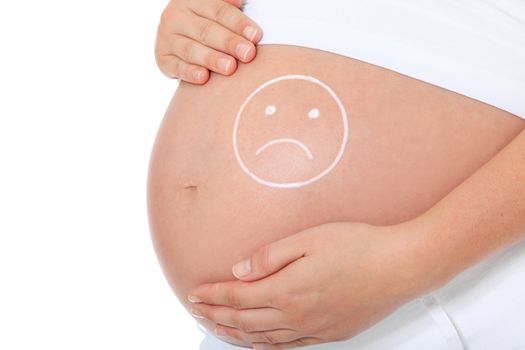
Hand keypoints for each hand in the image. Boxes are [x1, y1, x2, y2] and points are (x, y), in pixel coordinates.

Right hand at [155, 0, 260, 83]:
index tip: (255, 35)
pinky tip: (203, 77)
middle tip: (248, 54)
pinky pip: (176, 66)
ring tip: (230, 67)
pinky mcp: (162, 58)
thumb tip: (242, 3)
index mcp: (193, 0)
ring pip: (190, 49)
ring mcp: (166, 37)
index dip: (238, 23)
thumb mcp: (217, 12)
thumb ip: (228, 8)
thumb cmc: (210, 24)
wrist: (181, 37)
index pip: (218, 10)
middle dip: (229, 42)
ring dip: (211, 59)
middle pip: (205, 30)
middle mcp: (177, 16)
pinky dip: (190, 73)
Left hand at [188, 221, 444, 348]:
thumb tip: (240, 269)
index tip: (195, 293)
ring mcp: (313, 329)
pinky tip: (260, 342)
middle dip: (216, 316)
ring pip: (263, 338)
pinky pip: (288, 346)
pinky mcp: (329, 333)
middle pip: (244, 321)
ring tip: (219, 328)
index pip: (237, 297)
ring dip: (236, 333)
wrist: (400, 266)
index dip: (212, 296)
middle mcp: (297, 316)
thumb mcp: (308, 239)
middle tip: (199, 312)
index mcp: (288, 290)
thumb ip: (270, 256)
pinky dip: (265, 346)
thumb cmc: (359, 247)